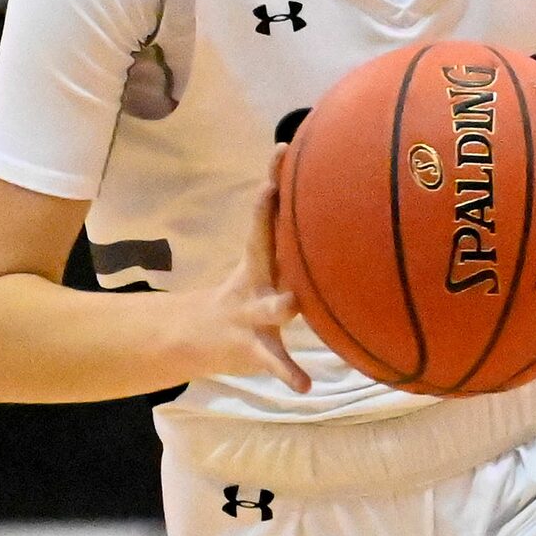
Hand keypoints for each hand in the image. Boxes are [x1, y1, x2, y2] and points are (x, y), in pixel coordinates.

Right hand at [183, 148, 309, 393]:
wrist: (197, 337)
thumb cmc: (249, 295)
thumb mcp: (267, 267)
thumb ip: (295, 243)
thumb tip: (338, 207)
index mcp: (260, 258)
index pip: (266, 213)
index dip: (273, 179)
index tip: (283, 148)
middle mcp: (254, 279)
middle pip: (258, 242)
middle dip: (264, 215)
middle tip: (269, 188)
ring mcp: (249, 313)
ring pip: (267, 306)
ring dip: (279, 304)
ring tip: (292, 303)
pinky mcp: (253, 347)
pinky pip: (274, 361)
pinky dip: (289, 373)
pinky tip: (305, 386)